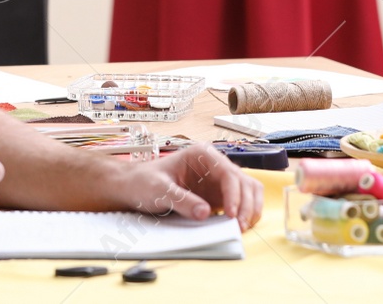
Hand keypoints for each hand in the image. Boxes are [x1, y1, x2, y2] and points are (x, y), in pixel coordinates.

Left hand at [117, 144, 263, 229]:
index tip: (231, 214)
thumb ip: (181, 200)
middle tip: (238, 227)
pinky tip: (236, 226)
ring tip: (240, 228)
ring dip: (249, 209)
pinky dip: (244, 214)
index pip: (229, 173)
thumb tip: (205, 213)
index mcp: (203, 154)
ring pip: (248, 191)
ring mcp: (218, 181)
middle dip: (246, 204)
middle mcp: (215, 165)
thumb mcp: (158, 190)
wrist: (133, 188)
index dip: (235, 194)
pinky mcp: (217, 197)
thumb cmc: (143, 182)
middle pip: (244, 182)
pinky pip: (239, 204)